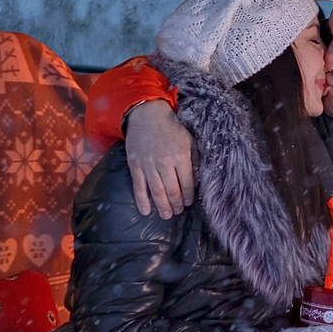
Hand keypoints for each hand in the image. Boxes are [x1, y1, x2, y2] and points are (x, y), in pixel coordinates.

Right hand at [125, 101, 194, 218]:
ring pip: (157, 192)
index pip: (187, 184)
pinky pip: (139, 187)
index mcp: (181, 157)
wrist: (147, 116)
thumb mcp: (189, 141)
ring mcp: (149, 165)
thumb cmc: (171, 128)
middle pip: (172, 191)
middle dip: (177, 205)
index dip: (189, 196)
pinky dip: (142, 201)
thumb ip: (194, 160)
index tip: (188, 202)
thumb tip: (197, 181)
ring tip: (167, 215)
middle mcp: (165, 163)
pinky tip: (146, 211)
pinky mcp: (135, 166)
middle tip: (178, 211)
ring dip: (163, 207)